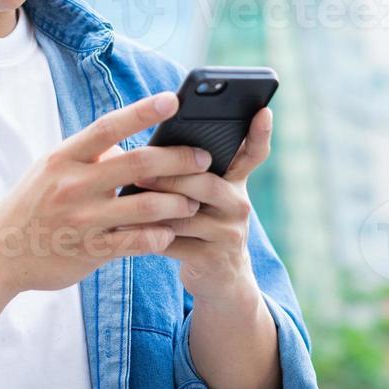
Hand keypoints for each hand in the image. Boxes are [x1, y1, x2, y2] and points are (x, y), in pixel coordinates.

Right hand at [0, 91, 209, 296]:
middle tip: (204, 158)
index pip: (108, 127)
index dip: (142, 111)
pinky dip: (159, 236)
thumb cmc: (30, 207)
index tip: (173, 100)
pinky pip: (138, 242)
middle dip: (179, 159)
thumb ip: (87, 158)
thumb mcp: (49, 172)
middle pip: (139, 164)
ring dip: (178, 202)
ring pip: (147, 206)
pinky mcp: (90, 252)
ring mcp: (82, 220)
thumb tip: (128, 144)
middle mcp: (73, 185)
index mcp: (63, 158)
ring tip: (192, 202)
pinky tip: (168, 234)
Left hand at [122, 106, 272, 308]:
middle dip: (170, 177)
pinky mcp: (212, 259)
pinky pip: (174, 242)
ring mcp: (229, 233)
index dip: (260, 134)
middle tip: (139, 172)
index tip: (263, 111)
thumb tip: (148, 148)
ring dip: (153, 208)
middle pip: (206, 184)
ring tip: (125, 201)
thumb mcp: (203, 196)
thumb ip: (189, 171)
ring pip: (186, 215)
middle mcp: (239, 204)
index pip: (254, 154)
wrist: (218, 278)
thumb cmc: (199, 223)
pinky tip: (126, 230)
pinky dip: (147, 235)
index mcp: (235, 181)